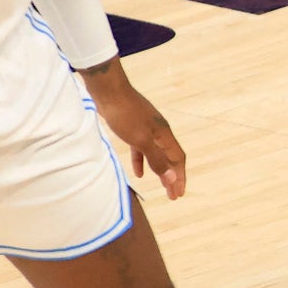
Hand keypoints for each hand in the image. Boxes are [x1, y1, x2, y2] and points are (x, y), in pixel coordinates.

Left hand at [81, 61, 187, 198]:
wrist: (108, 91)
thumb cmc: (124, 114)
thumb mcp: (141, 140)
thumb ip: (156, 159)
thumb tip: (172, 178)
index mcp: (164, 134)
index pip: (177, 159)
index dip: (179, 177)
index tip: (178, 195)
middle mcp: (159, 132)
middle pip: (169, 158)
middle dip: (172, 177)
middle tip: (173, 196)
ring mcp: (146, 129)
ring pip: (156, 155)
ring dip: (159, 171)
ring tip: (161, 185)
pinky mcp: (133, 128)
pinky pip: (142, 149)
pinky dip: (142, 161)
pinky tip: (138, 172)